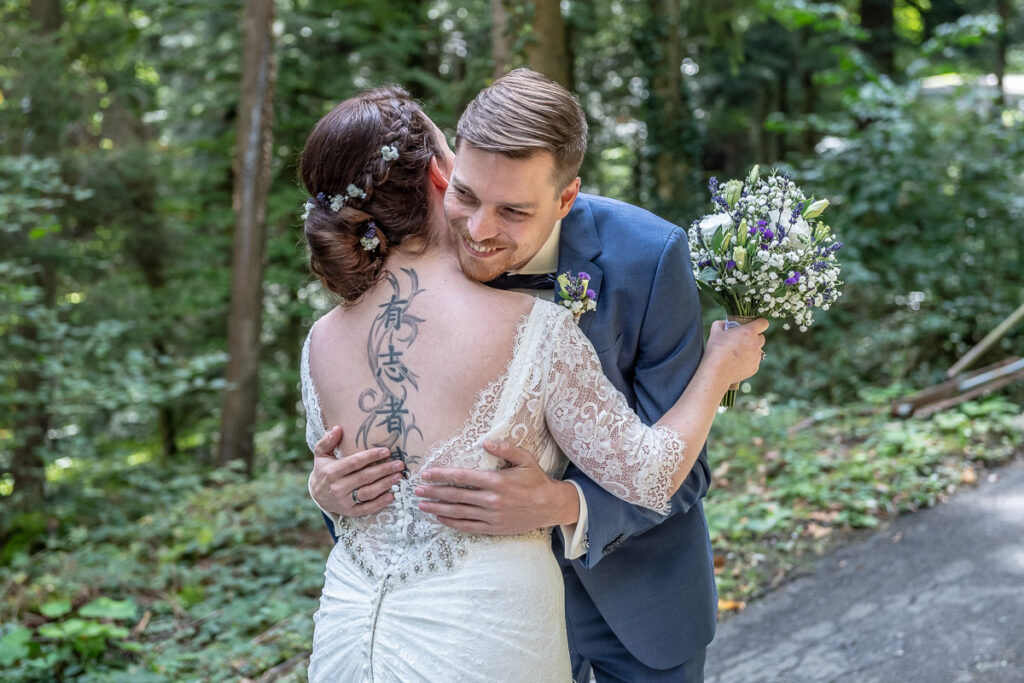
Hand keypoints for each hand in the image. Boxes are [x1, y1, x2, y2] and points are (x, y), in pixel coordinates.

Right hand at [309, 426, 405, 516]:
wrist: (317, 495)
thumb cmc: (323, 470)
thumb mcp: (321, 455)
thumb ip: (327, 441)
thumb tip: (337, 428)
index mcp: (332, 472)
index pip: (354, 463)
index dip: (371, 456)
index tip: (386, 451)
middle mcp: (337, 487)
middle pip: (364, 477)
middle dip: (384, 470)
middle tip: (399, 464)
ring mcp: (344, 501)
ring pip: (368, 493)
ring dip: (385, 485)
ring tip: (398, 476)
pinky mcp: (350, 512)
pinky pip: (367, 509)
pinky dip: (380, 503)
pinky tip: (392, 495)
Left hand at [415, 441, 579, 534]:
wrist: (551, 506)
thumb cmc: (536, 480)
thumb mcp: (525, 458)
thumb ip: (505, 449)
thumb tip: (486, 442)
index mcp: (496, 481)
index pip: (462, 477)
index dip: (442, 475)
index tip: (427, 474)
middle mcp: (491, 500)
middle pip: (456, 495)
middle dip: (434, 492)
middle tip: (416, 490)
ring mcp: (492, 516)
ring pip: (458, 512)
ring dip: (438, 508)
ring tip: (422, 505)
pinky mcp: (494, 528)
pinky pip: (468, 526)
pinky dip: (452, 522)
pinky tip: (440, 518)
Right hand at [706, 318, 768, 385]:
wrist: (717, 371)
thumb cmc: (716, 350)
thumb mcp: (715, 332)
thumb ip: (720, 324)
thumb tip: (723, 324)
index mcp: (749, 332)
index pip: (763, 323)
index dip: (759, 323)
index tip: (753, 325)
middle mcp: (756, 344)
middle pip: (761, 337)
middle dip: (754, 338)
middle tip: (742, 340)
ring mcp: (756, 357)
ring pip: (758, 351)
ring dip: (751, 350)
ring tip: (737, 354)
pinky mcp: (754, 368)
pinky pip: (754, 362)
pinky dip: (747, 362)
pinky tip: (736, 363)